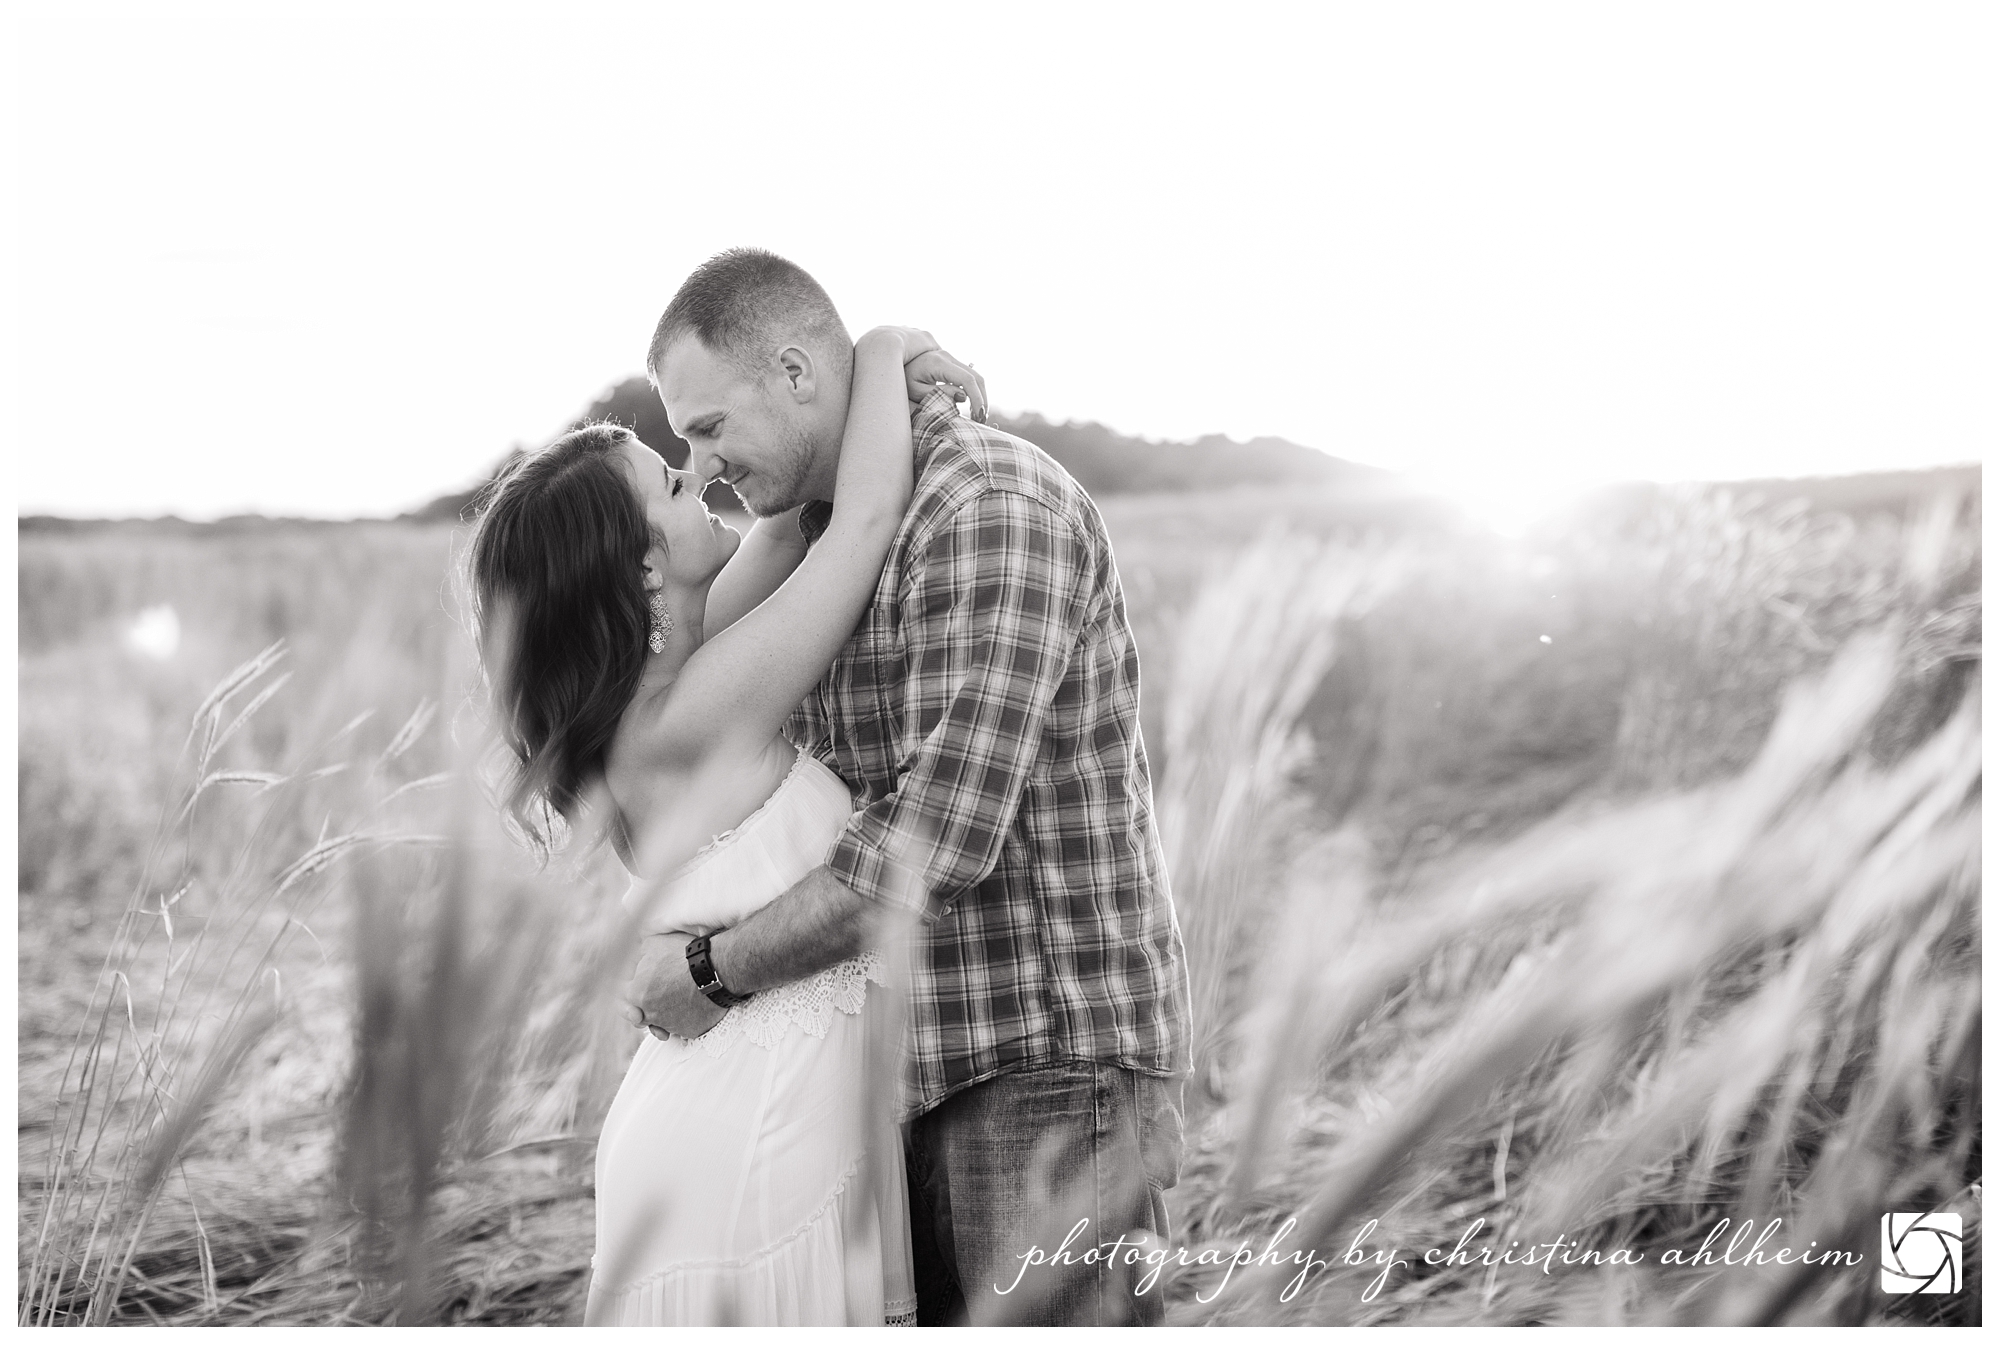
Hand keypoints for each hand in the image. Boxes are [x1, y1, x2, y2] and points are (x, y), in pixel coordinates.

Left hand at [620, 932, 727, 1039]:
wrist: (715, 970)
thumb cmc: (683, 956)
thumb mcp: (653, 944)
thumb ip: (640, 956)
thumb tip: (639, 961)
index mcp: (637, 994)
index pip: (626, 999)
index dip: (636, 991)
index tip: (646, 986)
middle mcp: (650, 1014)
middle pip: (644, 1016)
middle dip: (650, 1008)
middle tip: (663, 996)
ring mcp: (671, 1025)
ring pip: (664, 1024)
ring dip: (669, 1015)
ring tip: (681, 1000)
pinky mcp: (690, 1031)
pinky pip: (685, 1029)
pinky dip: (688, 1020)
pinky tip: (694, 1007)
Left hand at [857, 326, 989, 421]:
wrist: (888, 360)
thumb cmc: (899, 380)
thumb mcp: (916, 391)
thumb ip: (939, 394)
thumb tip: (963, 397)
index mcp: (939, 362)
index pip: (968, 379)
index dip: (977, 398)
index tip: (978, 416)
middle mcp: (947, 357)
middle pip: (976, 376)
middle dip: (982, 398)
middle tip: (981, 419)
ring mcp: (949, 358)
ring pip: (975, 375)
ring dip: (980, 395)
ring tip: (978, 415)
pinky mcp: (948, 363)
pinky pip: (967, 375)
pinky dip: (973, 390)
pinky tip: (971, 405)